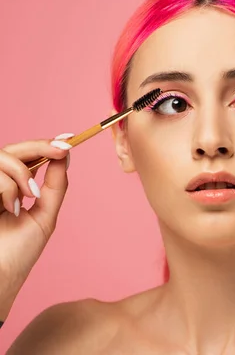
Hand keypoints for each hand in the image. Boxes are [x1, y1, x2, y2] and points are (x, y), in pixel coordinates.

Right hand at [0, 135, 71, 318]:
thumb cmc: (18, 254)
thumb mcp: (44, 215)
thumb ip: (55, 186)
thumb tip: (65, 156)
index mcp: (12, 189)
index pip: (26, 158)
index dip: (45, 145)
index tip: (68, 139)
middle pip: (12, 150)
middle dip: (40, 146)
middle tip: (61, 149)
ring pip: (1, 157)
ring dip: (20, 173)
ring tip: (27, 197)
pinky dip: (6, 186)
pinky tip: (12, 207)